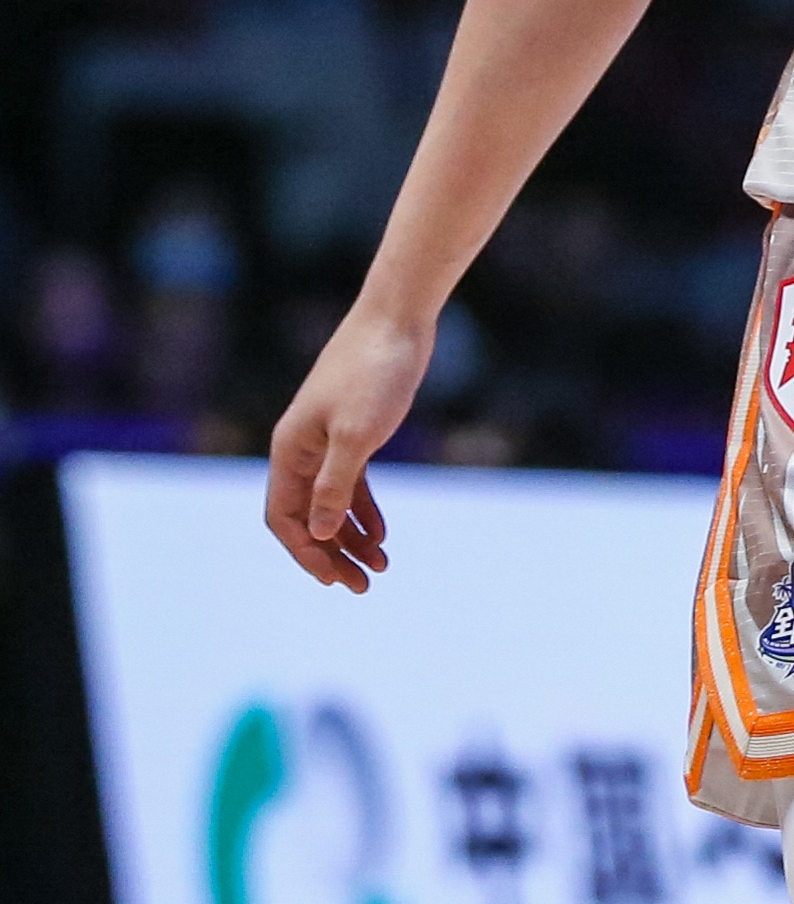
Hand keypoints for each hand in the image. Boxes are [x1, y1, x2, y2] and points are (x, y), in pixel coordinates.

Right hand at [265, 307, 431, 591]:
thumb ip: (335, 485)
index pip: (285, 518)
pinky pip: (350, 482)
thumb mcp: (356, 434)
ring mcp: (326, 439)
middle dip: (331, 555)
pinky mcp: (354, 429)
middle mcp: (301, 448)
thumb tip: (318, 535)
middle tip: (362, 586)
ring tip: (379, 567)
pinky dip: (363, 510)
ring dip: (350, 537)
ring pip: (330, 503)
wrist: (399, 317)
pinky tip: (381, 534)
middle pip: (307, 517)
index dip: (306, 554)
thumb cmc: (375, 372)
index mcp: (290, 450)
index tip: (335, 581)